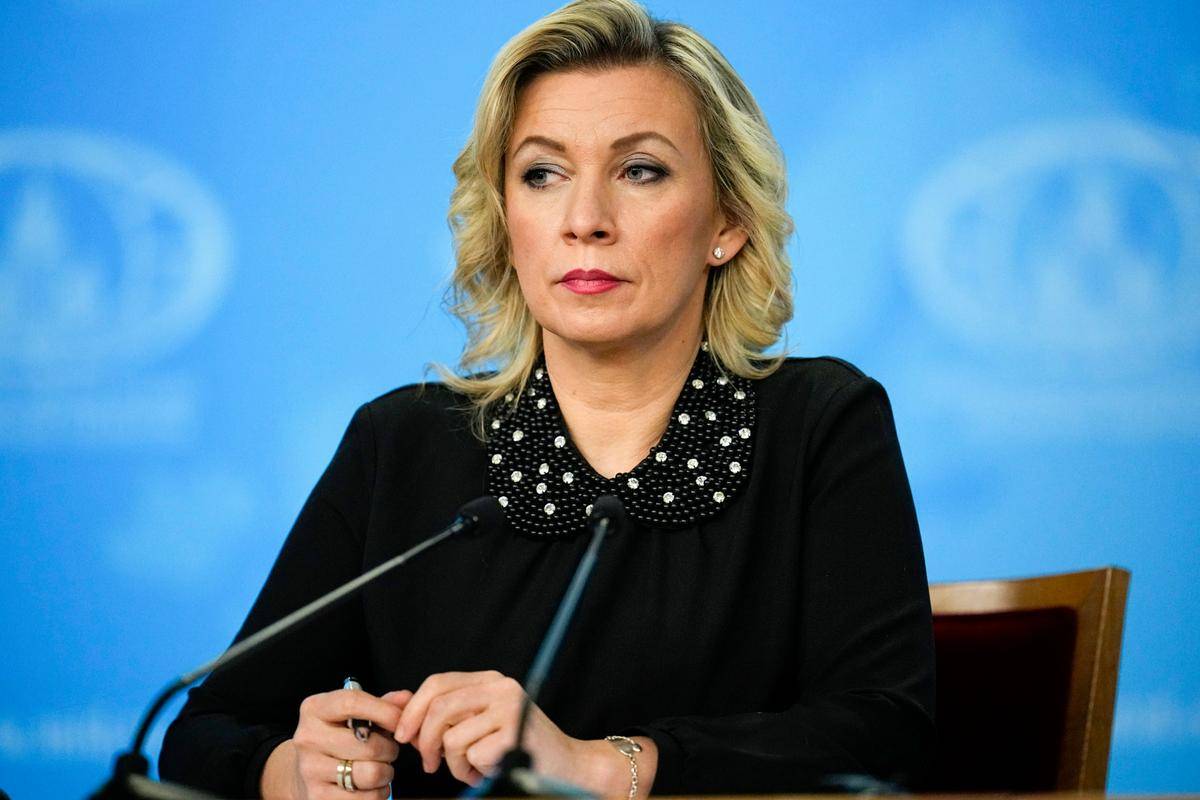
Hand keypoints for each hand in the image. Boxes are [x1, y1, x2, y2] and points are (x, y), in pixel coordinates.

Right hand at [261, 687, 412, 799]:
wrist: (303, 771)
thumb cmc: (338, 737)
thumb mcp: (354, 714)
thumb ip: (382, 704)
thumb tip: (406, 698)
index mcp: (315, 709)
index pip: (353, 703)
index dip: (385, 712)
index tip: (401, 721)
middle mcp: (308, 738)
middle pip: (369, 745)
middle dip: (390, 749)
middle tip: (388, 750)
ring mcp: (310, 770)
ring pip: (370, 774)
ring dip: (386, 773)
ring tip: (381, 768)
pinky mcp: (317, 797)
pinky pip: (366, 798)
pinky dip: (378, 793)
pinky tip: (371, 786)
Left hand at [394, 670, 583, 786]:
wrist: (566, 766)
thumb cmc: (517, 746)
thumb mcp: (477, 722)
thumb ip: (441, 711)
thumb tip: (394, 700)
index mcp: (490, 680)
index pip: (438, 683)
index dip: (413, 709)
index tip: (404, 736)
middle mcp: (501, 687)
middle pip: (440, 707)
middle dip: (425, 741)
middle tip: (429, 763)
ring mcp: (509, 708)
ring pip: (453, 737)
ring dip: (454, 764)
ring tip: (472, 769)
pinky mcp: (515, 734)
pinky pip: (472, 755)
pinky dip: (473, 772)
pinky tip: (489, 772)